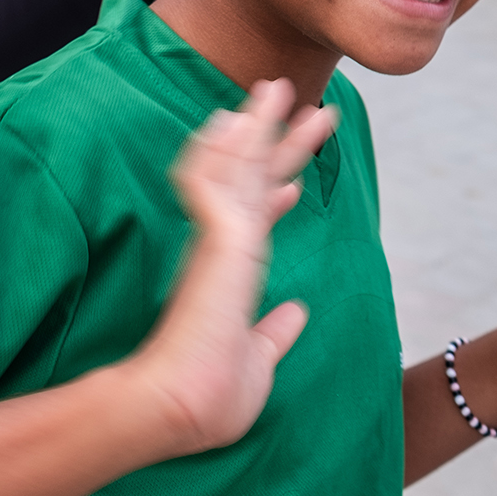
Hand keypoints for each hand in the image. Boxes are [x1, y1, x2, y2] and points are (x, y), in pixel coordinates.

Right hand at [126, 80, 337, 457]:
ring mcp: (219, 243)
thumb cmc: (209, 398)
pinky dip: (221, 150)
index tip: (293, 184)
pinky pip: (214, 180)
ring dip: (259, 128)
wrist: (181, 406)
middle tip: (315, 108)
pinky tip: (231, 119)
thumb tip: (296, 313)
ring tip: (277, 88)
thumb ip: (273, 333)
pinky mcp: (216, 239)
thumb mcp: (257, 360)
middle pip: (255, 182)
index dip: (274, 198)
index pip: (256, 224)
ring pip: (238, 168)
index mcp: (233, 277)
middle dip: (284, 144)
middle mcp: (225, 252)